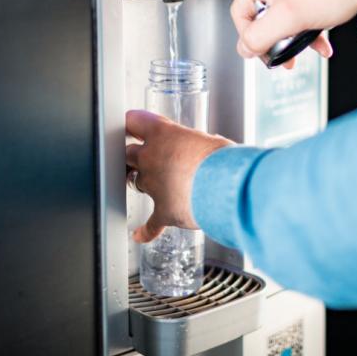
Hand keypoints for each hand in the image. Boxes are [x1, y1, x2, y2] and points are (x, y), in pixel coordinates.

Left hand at [126, 110, 233, 242]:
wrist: (228, 186)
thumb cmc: (223, 159)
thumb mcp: (208, 140)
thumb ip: (194, 144)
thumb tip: (199, 150)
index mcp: (162, 134)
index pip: (134, 120)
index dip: (133, 124)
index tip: (132, 127)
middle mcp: (151, 158)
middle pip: (128, 153)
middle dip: (134, 155)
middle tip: (139, 156)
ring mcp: (153, 185)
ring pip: (137, 182)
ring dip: (145, 182)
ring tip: (157, 184)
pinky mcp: (163, 211)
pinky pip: (150, 224)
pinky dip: (146, 231)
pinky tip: (139, 235)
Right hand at [199, 0, 356, 66]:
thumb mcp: (288, 18)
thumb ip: (259, 38)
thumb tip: (246, 50)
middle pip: (248, 12)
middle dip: (264, 38)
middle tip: (276, 56)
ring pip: (274, 17)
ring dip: (287, 39)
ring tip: (303, 53)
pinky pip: (292, 14)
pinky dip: (303, 30)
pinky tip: (319, 43)